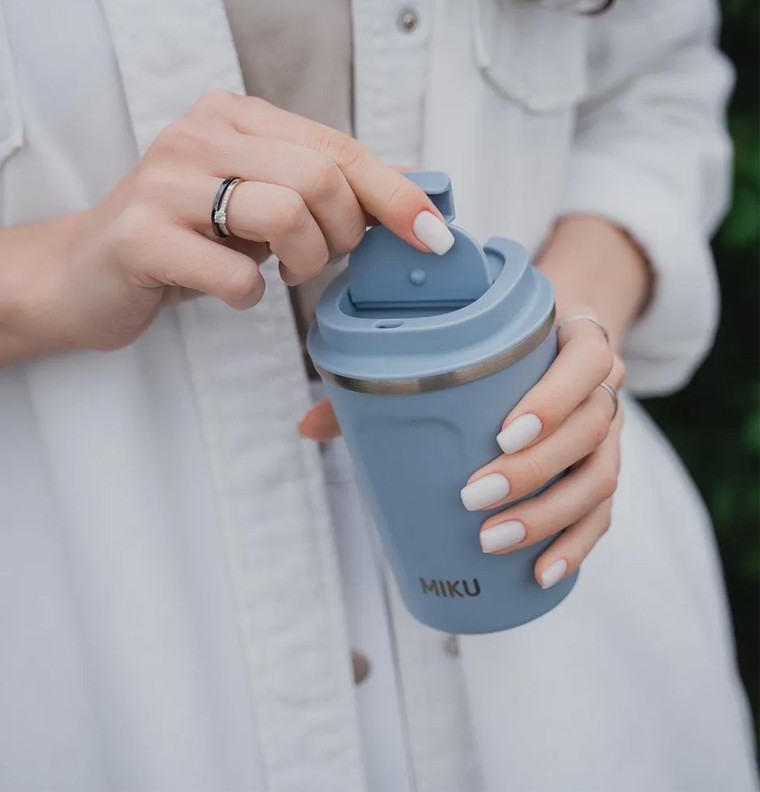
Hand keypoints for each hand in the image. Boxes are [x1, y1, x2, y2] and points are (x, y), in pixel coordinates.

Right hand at [33, 90, 451, 351]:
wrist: (83, 273)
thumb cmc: (181, 240)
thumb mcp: (253, 203)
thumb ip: (316, 189)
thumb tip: (405, 194)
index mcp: (233, 118)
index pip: (337, 148)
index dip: (394, 194)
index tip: (432, 235)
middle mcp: (199, 135)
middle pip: (319, 179)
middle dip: (342, 235)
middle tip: (321, 260)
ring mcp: (165, 183)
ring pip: (284, 214)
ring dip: (302, 262)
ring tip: (280, 273)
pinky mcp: (142, 237)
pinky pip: (236, 275)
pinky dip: (250, 296)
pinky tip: (233, 291)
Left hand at [298, 312, 624, 587]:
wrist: (556, 344)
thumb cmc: (499, 351)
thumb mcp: (462, 349)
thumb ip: (387, 382)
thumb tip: (308, 427)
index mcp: (573, 342)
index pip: (584, 362)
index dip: (553, 400)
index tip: (503, 434)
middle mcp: (601, 390)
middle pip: (590, 430)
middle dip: (533, 471)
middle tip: (474, 496)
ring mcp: (608, 435)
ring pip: (599, 479)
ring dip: (550, 516)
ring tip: (494, 541)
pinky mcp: (601, 473)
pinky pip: (603, 515)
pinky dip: (575, 546)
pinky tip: (542, 574)